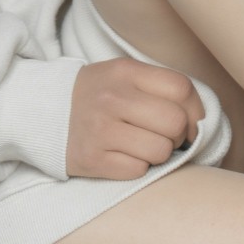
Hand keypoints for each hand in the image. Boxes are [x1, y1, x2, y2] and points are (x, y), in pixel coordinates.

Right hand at [66, 57, 205, 179]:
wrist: (42, 112)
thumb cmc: (95, 96)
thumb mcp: (123, 76)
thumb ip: (159, 88)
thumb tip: (200, 121)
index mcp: (125, 72)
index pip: (182, 88)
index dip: (195, 111)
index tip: (189, 123)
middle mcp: (113, 99)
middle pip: (175, 123)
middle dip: (178, 136)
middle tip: (164, 137)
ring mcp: (101, 130)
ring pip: (161, 151)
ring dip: (158, 154)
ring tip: (141, 146)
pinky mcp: (92, 159)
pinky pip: (138, 170)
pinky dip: (137, 167)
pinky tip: (122, 156)